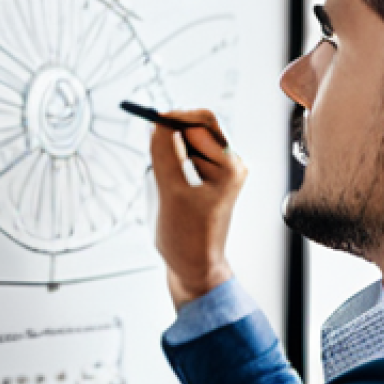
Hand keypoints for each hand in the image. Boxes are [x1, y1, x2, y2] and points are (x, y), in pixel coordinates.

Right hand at [150, 109, 246, 308]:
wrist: (194, 266)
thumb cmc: (188, 238)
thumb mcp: (171, 193)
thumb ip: (165, 155)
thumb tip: (159, 123)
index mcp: (230, 166)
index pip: (204, 123)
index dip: (177, 117)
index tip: (152, 121)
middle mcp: (231, 164)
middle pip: (199, 128)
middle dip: (174, 135)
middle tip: (154, 149)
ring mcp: (220, 170)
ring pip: (189, 142)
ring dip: (172, 152)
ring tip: (167, 183)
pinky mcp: (208, 177)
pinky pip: (187, 156)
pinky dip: (172, 162)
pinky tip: (170, 186)